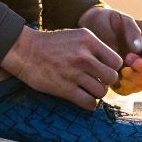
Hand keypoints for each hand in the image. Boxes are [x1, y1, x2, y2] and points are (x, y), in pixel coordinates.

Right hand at [0, 24, 122, 109]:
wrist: (24, 51)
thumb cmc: (51, 44)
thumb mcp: (77, 36)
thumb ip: (95, 47)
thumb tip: (113, 64)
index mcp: (88, 40)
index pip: (116, 61)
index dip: (113, 68)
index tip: (105, 70)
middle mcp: (84, 56)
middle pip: (111, 77)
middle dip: (106, 82)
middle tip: (98, 81)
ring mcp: (74, 73)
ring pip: (101, 92)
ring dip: (97, 93)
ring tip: (89, 90)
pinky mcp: (64, 88)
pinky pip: (88, 102)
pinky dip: (89, 104)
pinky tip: (84, 99)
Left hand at [79, 6, 141, 94]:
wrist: (91, 26)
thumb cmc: (106, 19)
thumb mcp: (119, 18)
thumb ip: (131, 30)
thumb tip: (139, 48)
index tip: (128, 58)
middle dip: (134, 75)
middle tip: (121, 69)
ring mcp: (134, 66)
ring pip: (138, 84)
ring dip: (128, 84)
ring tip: (115, 75)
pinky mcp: (123, 75)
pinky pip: (127, 89)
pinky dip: (120, 88)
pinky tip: (110, 80)